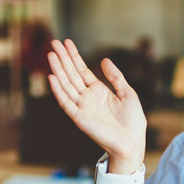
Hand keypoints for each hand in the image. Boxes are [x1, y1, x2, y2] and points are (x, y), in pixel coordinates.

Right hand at [47, 39, 145, 169]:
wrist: (133, 141)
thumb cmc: (133, 120)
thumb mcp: (127, 93)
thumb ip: (115, 77)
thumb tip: (104, 60)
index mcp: (98, 90)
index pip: (82, 70)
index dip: (74, 56)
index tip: (66, 42)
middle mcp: (87, 97)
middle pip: (72, 74)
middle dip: (63, 58)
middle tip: (54, 42)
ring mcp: (82, 107)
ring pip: (66, 85)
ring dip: (58, 70)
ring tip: (51, 55)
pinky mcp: (80, 118)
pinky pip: (66, 102)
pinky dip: (58, 90)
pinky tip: (52, 77)